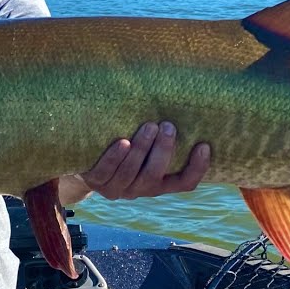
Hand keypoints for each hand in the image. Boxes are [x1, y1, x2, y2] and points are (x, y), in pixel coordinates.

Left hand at [80, 122, 209, 199]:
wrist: (85, 165)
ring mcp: (116, 188)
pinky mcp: (95, 182)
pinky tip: (122, 142)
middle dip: (163, 150)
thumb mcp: (147, 145)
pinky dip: (115, 157)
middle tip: (167, 126)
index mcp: (158, 183)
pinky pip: (105, 172)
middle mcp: (139, 189)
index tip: (204, 145)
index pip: (184, 183)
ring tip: (149, 126)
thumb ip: (162, 134)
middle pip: (155, 175)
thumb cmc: (125, 147)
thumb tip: (184, 99)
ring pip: (131, 173)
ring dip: (141, 149)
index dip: (197, 168)